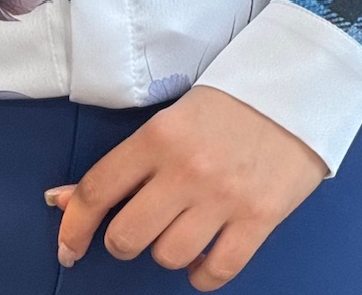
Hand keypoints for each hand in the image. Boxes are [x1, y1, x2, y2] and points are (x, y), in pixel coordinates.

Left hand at [43, 86, 326, 291]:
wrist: (294, 87)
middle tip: (135, 228)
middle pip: (128, 235)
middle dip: (122, 240)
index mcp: (158, 136)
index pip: (98, 189)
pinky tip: (203, 254)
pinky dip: (202, 273)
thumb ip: (127, 162)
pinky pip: (217, 272)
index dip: (73, 225)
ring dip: (166, 250)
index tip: (68, 245)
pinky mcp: (260, 219)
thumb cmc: (227, 102)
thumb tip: (67, 199)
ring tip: (179, 230)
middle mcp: (186, 170)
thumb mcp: (170, 118)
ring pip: (168, 256)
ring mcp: (224, 198)